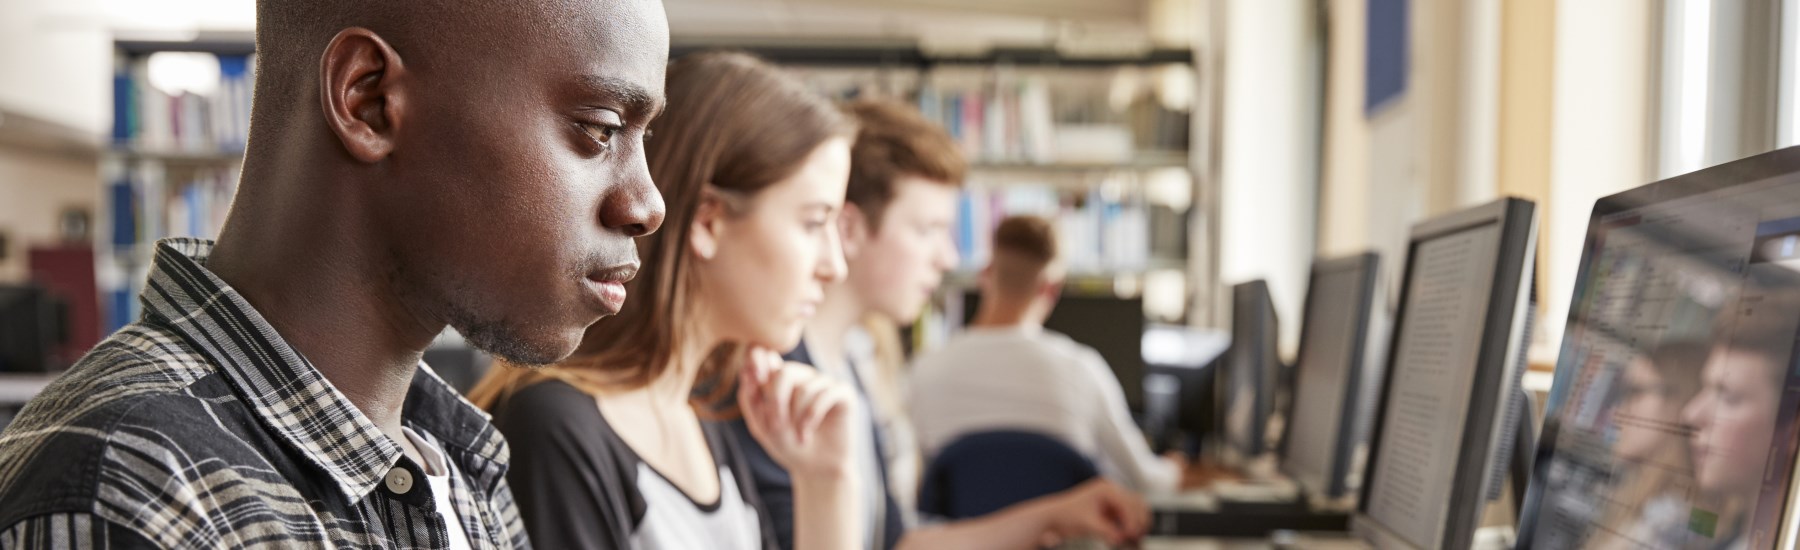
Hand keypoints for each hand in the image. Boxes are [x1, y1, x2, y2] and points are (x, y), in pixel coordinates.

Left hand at [737, 346, 857, 478]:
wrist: (816, 470)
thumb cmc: (789, 446)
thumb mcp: (761, 426)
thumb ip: (751, 399)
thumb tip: (747, 371)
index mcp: (780, 380)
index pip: (766, 356)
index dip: (758, 358)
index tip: (754, 376)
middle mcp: (803, 376)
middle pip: (785, 372)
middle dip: (776, 401)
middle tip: (776, 426)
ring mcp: (823, 383)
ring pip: (804, 388)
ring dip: (796, 417)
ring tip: (798, 437)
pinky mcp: (843, 393)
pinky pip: (825, 395)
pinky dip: (812, 416)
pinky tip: (807, 434)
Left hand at [1035, 479, 1150, 547]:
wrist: (1055, 518)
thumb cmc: (1067, 516)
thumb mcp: (1087, 524)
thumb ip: (1106, 531)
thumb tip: (1121, 539)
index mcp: (1105, 488)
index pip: (1127, 503)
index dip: (1132, 520)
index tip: (1132, 535)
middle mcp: (1112, 490)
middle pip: (1137, 503)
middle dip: (1138, 521)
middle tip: (1136, 538)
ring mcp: (1113, 499)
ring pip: (1136, 509)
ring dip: (1138, 523)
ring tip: (1134, 539)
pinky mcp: (1113, 509)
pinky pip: (1128, 517)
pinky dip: (1130, 526)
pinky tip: (1127, 538)